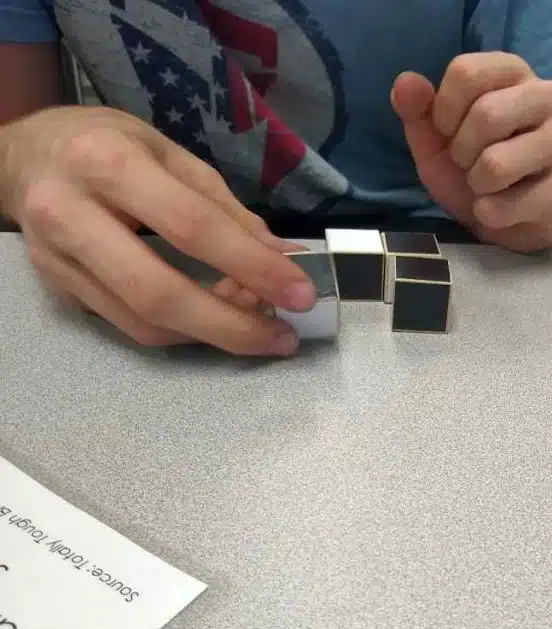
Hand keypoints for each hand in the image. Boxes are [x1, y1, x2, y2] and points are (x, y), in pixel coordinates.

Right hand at [0, 105, 315, 354]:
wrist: (21, 158)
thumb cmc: (104, 145)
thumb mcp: (169, 153)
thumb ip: (226, 208)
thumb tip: (283, 257)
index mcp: (106, 163)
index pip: (192, 226)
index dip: (252, 265)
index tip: (300, 293)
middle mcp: (70, 214)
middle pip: (160, 293)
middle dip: (232, 325)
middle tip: (282, 336)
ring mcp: (57, 260)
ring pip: (144, 322)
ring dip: (212, 335)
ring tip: (260, 329)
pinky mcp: (59, 290)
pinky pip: (130, 326)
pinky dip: (184, 332)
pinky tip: (218, 321)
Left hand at [392, 53, 551, 252]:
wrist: (514, 215)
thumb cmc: (474, 164)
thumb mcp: (436, 136)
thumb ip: (418, 109)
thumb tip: (406, 83)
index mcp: (513, 71)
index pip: (466, 72)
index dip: (443, 110)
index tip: (448, 131)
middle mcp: (547, 96)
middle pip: (487, 114)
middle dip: (461, 151)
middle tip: (468, 163)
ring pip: (498, 163)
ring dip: (476, 184)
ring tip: (485, 185)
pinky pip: (507, 205)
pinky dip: (489, 213)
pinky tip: (500, 208)